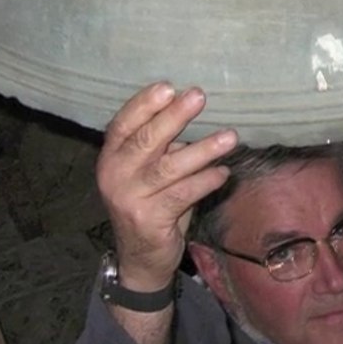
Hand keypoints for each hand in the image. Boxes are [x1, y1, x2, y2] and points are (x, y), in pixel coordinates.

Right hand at [96, 83, 236, 290]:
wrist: (142, 256)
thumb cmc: (152, 202)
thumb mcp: (150, 170)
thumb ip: (164, 145)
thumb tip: (196, 110)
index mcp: (112, 155)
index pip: (123, 123)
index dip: (144, 104)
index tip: (168, 86)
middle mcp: (114, 174)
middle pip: (146, 140)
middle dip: (174, 116)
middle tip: (199, 96)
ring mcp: (129, 198)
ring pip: (169, 168)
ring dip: (203, 150)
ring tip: (230, 137)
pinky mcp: (148, 219)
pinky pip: (183, 194)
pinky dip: (206, 181)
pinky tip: (223, 172)